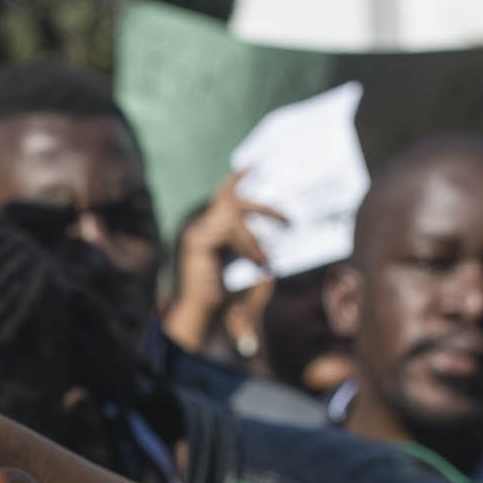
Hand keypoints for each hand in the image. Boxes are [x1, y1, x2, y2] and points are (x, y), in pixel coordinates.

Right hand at [164, 171, 283, 352]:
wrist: (200, 318)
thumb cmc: (223, 297)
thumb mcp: (248, 268)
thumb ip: (259, 248)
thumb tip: (281, 229)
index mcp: (207, 227)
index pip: (225, 196)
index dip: (238, 180)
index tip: (257, 164)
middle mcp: (197, 224)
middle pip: (230, 198)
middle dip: (262, 205)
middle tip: (289, 218)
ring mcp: (193, 230)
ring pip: (233, 213)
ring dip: (257, 233)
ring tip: (271, 257)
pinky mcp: (195, 241)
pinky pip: (229, 230)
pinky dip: (248, 245)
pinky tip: (260, 263)